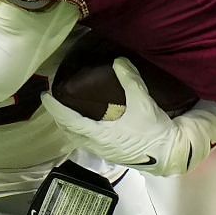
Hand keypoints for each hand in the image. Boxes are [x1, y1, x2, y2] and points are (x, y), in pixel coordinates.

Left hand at [38, 59, 215, 175]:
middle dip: (59, 116)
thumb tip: (118, 60)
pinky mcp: (111, 154)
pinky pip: (87, 143)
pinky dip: (80, 132)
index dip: (55, 108)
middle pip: (68, 131)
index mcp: (99, 134)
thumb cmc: (154, 130)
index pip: (68, 120)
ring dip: (69, 126)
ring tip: (66, 111)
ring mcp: (103, 152)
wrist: (170, 153)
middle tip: (54, 100)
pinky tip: (86, 124)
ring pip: (77, 139)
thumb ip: (129, 79)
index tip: (46, 95)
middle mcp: (96, 145)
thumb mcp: (142, 101)